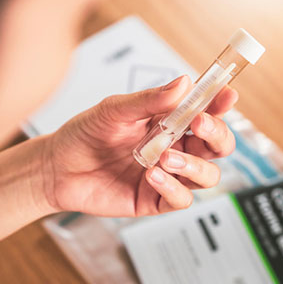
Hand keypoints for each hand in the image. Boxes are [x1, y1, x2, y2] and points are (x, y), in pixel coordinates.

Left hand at [39, 75, 237, 214]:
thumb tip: (184, 82)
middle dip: (217, 135)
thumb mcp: (114, 110)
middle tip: (199, 124)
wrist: (55, 168)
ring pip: (207, 175)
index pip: (206, 112)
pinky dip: (173, 187)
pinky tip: (152, 175)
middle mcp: (174, 148)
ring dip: (195, 165)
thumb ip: (149, 100)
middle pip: (217, 146)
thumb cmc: (84, 134)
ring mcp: (167, 176)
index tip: (227, 94)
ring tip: (166, 157)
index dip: (220, 104)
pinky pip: (181, 199)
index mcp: (168, 122)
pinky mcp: (154, 200)